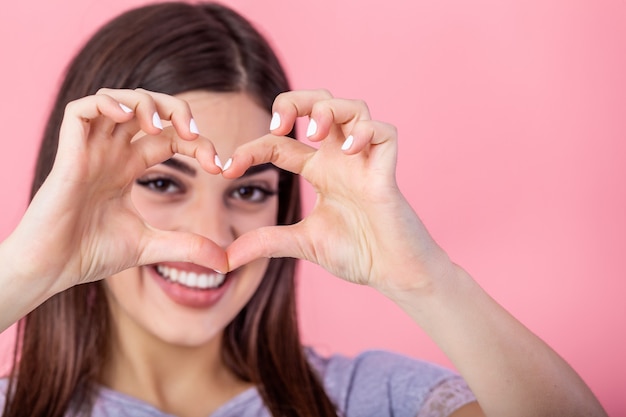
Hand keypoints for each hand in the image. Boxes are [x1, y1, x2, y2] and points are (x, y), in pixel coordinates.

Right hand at [9, 88, 226, 295]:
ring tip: (160, 126)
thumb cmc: (91, 253)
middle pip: (145, 107)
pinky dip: (106, 103)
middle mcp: (111, 152)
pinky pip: (81, 109)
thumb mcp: (151, 246)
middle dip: (175, 110)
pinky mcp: (68, 153)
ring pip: (116, 100)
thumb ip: (188, 247)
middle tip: (194, 133)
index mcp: (129, 167)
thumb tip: (225, 262)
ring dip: (144, 103)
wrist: (52, 269)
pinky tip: (127, 119)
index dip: (197, 143)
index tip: (219, 167)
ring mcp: (90, 150)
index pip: (169, 137)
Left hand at [224, 90, 452, 294]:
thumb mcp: (301, 243)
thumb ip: (266, 243)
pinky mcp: (387, 170)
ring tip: (314, 132)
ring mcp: (365, 161)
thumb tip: (224, 259)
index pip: (280, 143)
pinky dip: (365, 132)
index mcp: (319, 171)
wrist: (392, 272)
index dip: (251, 149)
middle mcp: (340, 158)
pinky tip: (347, 152)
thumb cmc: (356, 253)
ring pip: (353, 107)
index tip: (227, 168)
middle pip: (319, 103)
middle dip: (295, 101)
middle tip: (280, 124)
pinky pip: (384, 132)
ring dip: (330, 109)